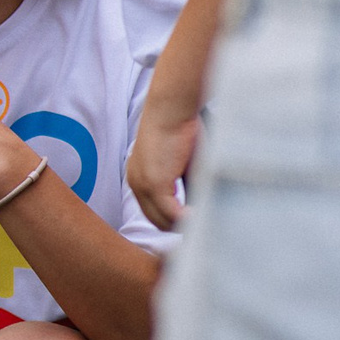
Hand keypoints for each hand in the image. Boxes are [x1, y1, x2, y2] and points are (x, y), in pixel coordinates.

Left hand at [126, 99, 197, 231]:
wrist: (170, 109)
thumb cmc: (180, 127)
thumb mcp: (182, 160)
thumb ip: (185, 181)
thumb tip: (199, 204)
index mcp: (139, 176)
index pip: (152, 211)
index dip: (173, 221)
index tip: (193, 224)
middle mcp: (136, 183)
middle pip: (156, 220)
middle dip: (178, 228)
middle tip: (201, 231)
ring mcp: (142, 185)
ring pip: (163, 220)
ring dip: (183, 227)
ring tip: (203, 228)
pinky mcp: (154, 184)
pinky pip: (171, 213)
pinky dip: (187, 220)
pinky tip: (201, 218)